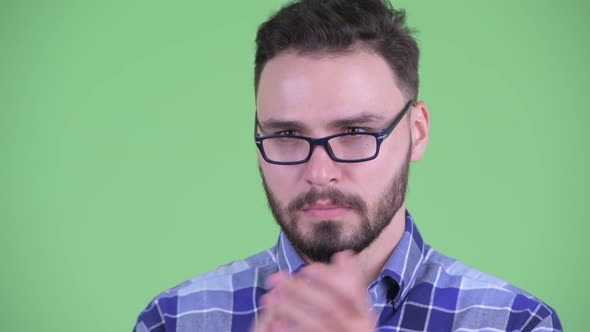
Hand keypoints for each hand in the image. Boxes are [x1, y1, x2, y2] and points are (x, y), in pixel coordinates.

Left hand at [251, 251, 375, 331]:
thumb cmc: (349, 326)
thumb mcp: (355, 309)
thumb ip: (350, 284)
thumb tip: (344, 254)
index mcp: (364, 314)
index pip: (349, 291)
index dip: (327, 278)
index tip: (305, 270)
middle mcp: (356, 328)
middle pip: (328, 306)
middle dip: (301, 291)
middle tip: (276, 280)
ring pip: (316, 324)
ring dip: (290, 310)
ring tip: (269, 299)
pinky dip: (291, 331)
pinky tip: (275, 324)